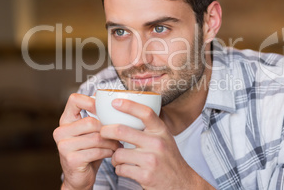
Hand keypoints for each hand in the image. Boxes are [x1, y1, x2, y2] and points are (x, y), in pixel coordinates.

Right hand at [53, 93, 120, 189]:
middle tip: (117, 135)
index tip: (104, 108)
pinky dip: (108, 152)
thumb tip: (104, 97)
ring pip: (97, 138)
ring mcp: (64, 146)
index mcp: (65, 120)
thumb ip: (95, 116)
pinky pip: (97, 151)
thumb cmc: (88, 150)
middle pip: (91, 122)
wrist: (79, 177)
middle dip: (108, 129)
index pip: (74, 100)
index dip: (90, 101)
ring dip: (111, 142)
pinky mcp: (72, 159)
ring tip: (116, 144)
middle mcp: (61, 131)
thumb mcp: (90, 132)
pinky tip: (111, 153)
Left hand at [100, 98, 214, 189]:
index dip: (128, 105)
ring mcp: (151, 159)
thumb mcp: (164, 138)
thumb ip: (149, 128)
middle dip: (106, 131)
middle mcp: (157, 143)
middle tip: (102, 132)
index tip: (115, 102)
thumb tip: (127, 113)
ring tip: (119, 159)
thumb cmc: (168, 159)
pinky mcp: (145, 175)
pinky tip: (126, 169)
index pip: (145, 112)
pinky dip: (119, 169)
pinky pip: (121, 169)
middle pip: (122, 130)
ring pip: (118, 153)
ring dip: (114, 157)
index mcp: (161, 131)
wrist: (181, 183)